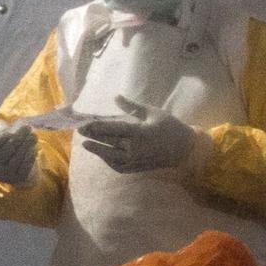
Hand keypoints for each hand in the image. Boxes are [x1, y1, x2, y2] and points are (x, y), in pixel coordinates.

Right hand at [0, 122, 40, 186]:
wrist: (13, 169)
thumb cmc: (4, 148)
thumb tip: (4, 126)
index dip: (0, 139)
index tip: (10, 132)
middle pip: (7, 150)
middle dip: (19, 137)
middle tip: (27, 127)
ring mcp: (6, 175)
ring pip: (18, 157)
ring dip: (27, 144)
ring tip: (33, 136)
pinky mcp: (18, 178)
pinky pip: (25, 166)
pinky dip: (30, 156)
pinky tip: (34, 148)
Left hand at [81, 96, 201, 174]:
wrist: (185, 149)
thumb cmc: (169, 127)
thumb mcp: (153, 113)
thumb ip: (132, 107)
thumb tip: (115, 97)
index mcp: (139, 133)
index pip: (113, 130)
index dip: (97, 127)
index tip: (84, 123)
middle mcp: (134, 149)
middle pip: (108, 142)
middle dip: (93, 136)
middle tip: (80, 130)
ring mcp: (134, 161)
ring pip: (110, 156)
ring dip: (97, 150)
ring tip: (85, 144)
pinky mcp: (135, 168)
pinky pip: (117, 166)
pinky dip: (108, 160)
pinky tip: (101, 154)